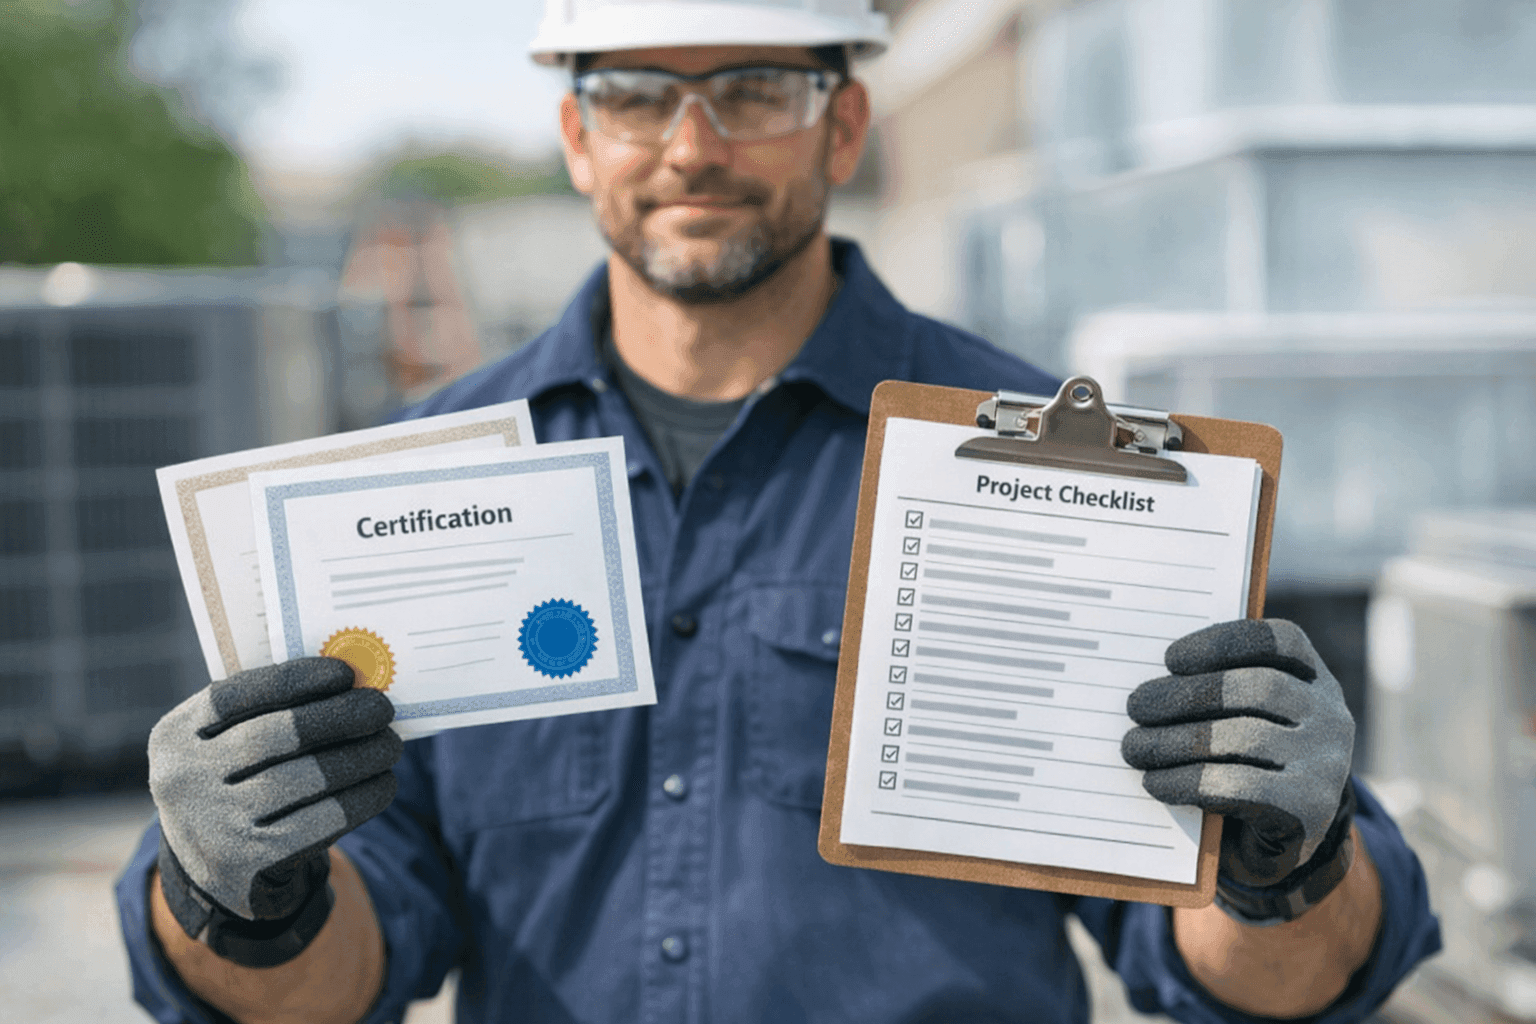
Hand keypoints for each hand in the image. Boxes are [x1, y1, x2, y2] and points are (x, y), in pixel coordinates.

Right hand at [148, 658, 400, 964]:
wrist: (214, 868)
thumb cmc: (237, 782)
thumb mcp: (225, 744)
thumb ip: (268, 711)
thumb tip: (351, 683)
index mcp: (173, 736)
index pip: (234, 696)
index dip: (295, 680)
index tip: (345, 673)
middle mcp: (183, 779)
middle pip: (275, 736)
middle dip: (339, 717)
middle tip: (382, 709)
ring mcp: (212, 825)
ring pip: (303, 780)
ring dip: (360, 758)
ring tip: (390, 745)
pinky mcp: (247, 863)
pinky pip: (318, 823)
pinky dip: (360, 799)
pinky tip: (383, 784)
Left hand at [1121, 620, 1354, 899]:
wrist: (1285, 834)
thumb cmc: (1246, 758)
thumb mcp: (1240, 716)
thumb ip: (1212, 690)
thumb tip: (1150, 685)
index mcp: (1311, 678)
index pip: (1277, 641)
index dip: (1222, 643)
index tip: (1170, 658)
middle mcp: (1329, 716)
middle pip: (1257, 687)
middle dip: (1187, 695)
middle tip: (1136, 707)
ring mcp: (1326, 763)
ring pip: (1245, 738)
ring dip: (1176, 742)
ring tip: (1135, 747)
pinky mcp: (1309, 809)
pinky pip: (1241, 787)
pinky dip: (1188, 782)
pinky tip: (1156, 781)